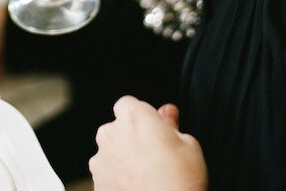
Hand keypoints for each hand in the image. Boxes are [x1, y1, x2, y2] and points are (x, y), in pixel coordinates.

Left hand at [89, 97, 207, 190]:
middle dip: (131, 137)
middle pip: (117, 127)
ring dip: (122, 159)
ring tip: (146, 176)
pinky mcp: (96, 183)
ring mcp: (101, 159)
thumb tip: (168, 113)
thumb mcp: (189, 146)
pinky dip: (117, 179)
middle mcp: (111, 133)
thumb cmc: (180, 182)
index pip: (128, 103)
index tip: (154, 129)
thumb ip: (173, 124)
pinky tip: (137, 188)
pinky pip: (107, 174)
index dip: (142, 116)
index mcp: (133, 116)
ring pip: (111, 152)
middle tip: (153, 154)